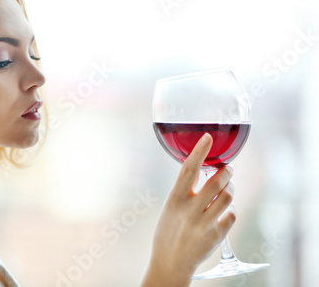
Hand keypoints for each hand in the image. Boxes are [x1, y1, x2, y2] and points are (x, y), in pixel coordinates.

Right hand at [141, 133, 235, 286]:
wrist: (170, 263)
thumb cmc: (168, 231)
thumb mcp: (170, 208)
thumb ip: (184, 191)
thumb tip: (201, 171)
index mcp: (174, 199)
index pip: (189, 169)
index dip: (199, 151)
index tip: (207, 137)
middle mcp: (190, 210)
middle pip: (217, 181)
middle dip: (227, 171)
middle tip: (227, 168)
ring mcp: (204, 223)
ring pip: (228, 196)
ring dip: (230, 188)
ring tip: (226, 189)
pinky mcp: (217, 236)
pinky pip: (232, 214)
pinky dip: (230, 209)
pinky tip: (223, 211)